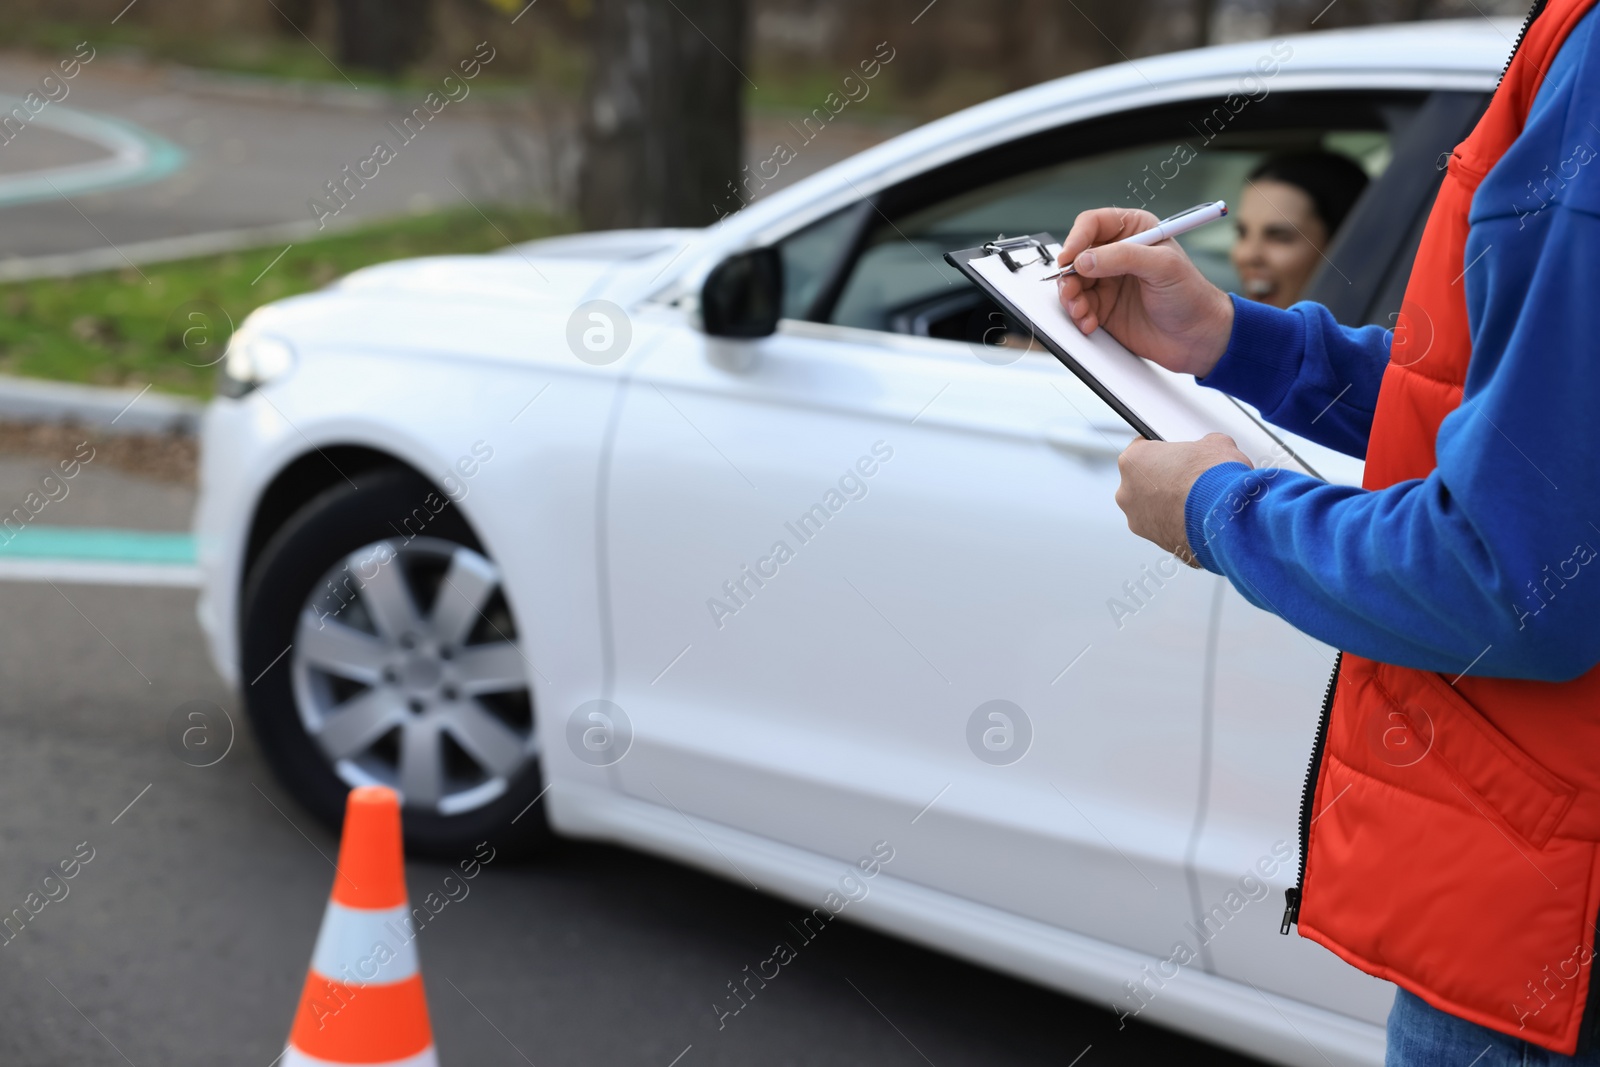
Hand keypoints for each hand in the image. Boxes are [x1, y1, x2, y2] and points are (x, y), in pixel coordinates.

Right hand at [1056, 207, 1234, 378]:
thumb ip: (1122, 257)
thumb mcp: (1163, 267)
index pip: (1092, 224)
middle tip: (1073, 291)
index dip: (1076, 239)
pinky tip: (1090, 323)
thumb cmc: (1191, 296)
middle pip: (1076, 256)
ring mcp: (1109, 282)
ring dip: (1071, 299)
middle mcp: (1118, 255)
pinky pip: (1079, 307)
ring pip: (1073, 283)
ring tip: (1082, 312)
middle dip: (1070, 275)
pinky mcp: (1104, 308)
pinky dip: (1078, 316)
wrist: (1198, 338)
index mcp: (1134, 232)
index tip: (1070, 258)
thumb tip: (1085, 259)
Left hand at [1115, 433, 1253, 567]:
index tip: (1177, 455)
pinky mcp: (1153, 540)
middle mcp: (1126, 491)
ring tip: (1196, 501)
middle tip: (1189, 478)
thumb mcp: (1216, 444)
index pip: (1144, 448)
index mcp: (1132, 461)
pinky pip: (1163, 526)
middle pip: (1144, 480)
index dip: (1165, 450)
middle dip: (1164, 479)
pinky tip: (1196, 517)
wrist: (1224, 515)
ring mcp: (1137, 519)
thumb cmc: (1213, 479)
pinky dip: (1176, 523)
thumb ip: (1202, 445)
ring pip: (1151, 507)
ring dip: (1168, 503)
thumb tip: (1209, 449)